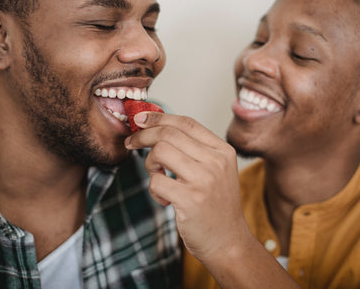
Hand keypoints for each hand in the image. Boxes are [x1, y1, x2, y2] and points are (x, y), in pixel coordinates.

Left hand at [124, 112, 251, 261]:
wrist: (229, 242)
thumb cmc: (216, 206)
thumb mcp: (216, 171)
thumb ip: (194, 150)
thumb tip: (157, 127)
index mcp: (223, 151)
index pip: (186, 123)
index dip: (158, 117)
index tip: (139, 119)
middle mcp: (216, 161)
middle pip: (169, 133)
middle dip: (143, 136)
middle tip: (131, 143)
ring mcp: (204, 180)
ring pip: (160, 152)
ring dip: (150, 164)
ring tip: (158, 178)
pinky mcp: (190, 199)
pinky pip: (156, 182)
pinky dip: (153, 190)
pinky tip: (165, 200)